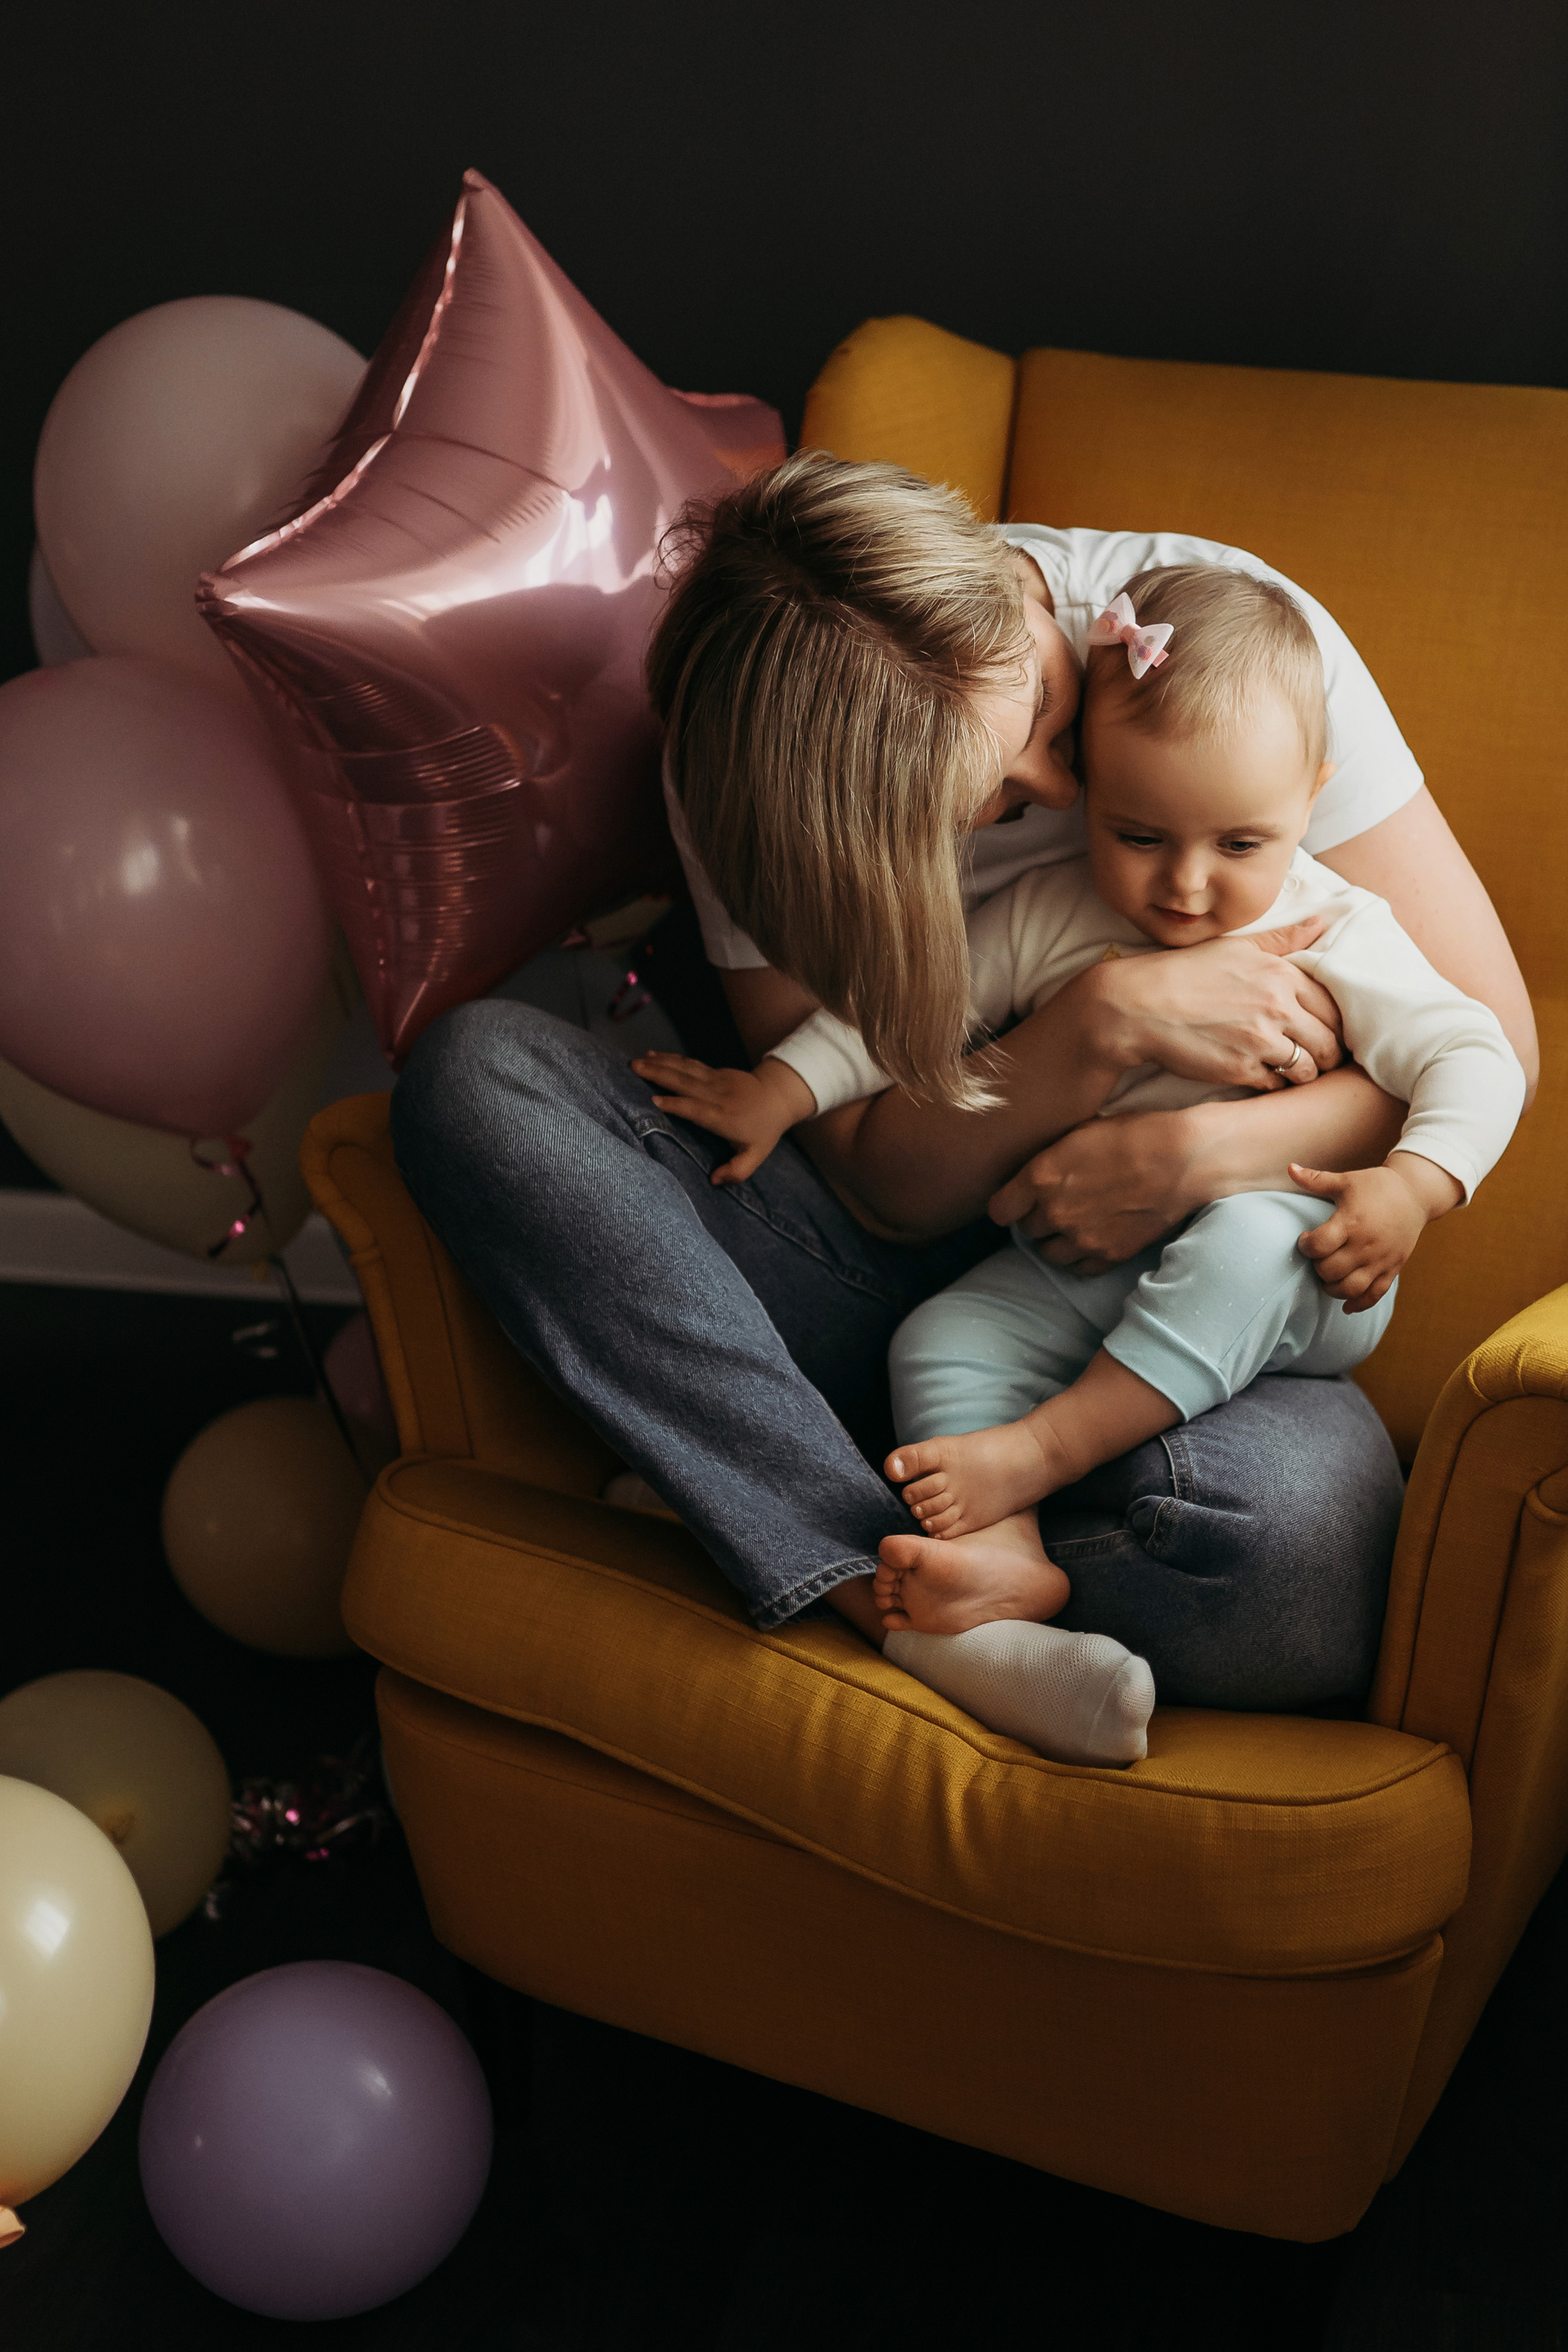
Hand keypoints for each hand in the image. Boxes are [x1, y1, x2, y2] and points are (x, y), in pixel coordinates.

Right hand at [631, 1051, 815, 1184]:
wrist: (779, 1097)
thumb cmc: (764, 1130)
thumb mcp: (756, 1155)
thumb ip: (737, 1171)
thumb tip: (714, 1180)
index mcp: (723, 1118)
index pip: (696, 1109)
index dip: (676, 1105)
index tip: (654, 1100)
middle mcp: (717, 1096)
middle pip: (685, 1083)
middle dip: (659, 1074)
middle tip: (635, 1068)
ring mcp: (716, 1080)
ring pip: (685, 1069)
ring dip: (661, 1063)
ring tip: (638, 1059)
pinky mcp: (716, 1072)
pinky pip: (690, 1064)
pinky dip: (671, 1058)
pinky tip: (655, 1054)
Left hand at [989, 1107, 1207, 1269]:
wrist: (1184, 1159)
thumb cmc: (1135, 1134)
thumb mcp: (1081, 1132)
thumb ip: (1050, 1159)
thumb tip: (1034, 1173)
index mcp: (1041, 1177)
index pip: (1000, 1209)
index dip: (1008, 1204)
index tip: (1017, 1200)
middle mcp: (1055, 1213)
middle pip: (1026, 1229)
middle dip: (1036, 1217)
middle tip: (1055, 1203)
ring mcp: (1082, 1238)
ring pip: (1049, 1254)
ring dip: (1055, 1241)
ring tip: (1072, 1224)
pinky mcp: (1109, 1255)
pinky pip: (1080, 1268)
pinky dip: (1081, 1257)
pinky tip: (1091, 1239)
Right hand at [1086, 919, 1342, 1090]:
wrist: (1138, 1006)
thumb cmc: (1184, 973)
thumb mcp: (1235, 947)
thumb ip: (1282, 940)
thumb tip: (1321, 923)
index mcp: (1281, 975)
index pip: (1334, 1007)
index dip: (1334, 1024)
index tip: (1323, 1031)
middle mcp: (1277, 1007)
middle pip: (1329, 1043)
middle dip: (1327, 1054)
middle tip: (1315, 1057)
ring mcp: (1261, 1041)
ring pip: (1307, 1069)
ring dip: (1302, 1073)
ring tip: (1289, 1069)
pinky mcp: (1241, 1070)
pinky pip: (1276, 1085)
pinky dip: (1273, 1084)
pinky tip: (1260, 1074)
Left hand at [1290, 1154, 1461, 1311]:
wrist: (1415, 1194)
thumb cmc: (1376, 1186)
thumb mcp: (1346, 1180)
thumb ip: (1316, 1179)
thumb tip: (1289, 1168)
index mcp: (1352, 1222)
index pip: (1319, 1245)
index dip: (1305, 1246)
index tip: (1305, 1239)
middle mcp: (1366, 1244)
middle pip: (1331, 1270)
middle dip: (1317, 1268)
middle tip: (1317, 1258)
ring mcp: (1381, 1259)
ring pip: (1351, 1288)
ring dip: (1332, 1289)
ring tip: (1327, 1278)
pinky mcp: (1393, 1268)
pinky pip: (1375, 1294)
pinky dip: (1359, 1304)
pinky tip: (1346, 1306)